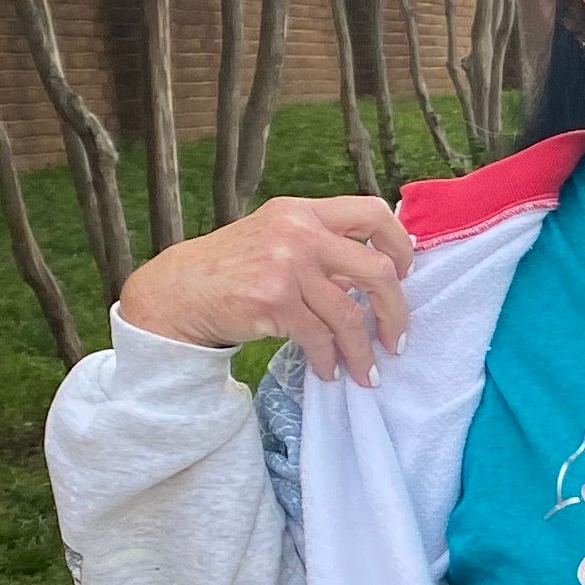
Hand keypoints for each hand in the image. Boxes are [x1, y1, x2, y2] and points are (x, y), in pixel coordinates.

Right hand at [117, 194, 414, 384]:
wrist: (179, 290)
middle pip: (377, 269)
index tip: (406, 275)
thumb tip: (380, 277)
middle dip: (397, 311)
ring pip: (350, 315)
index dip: (400, 244)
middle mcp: (298, 232)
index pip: (372, 212)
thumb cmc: (234, 268)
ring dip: (363, 351)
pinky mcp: (273, 300)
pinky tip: (330, 371)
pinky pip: (319, 337)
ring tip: (366, 373)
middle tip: (398, 339)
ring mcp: (286, 265)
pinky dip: (330, 360)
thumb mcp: (277, 240)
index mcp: (303, 211)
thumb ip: (323, 250)